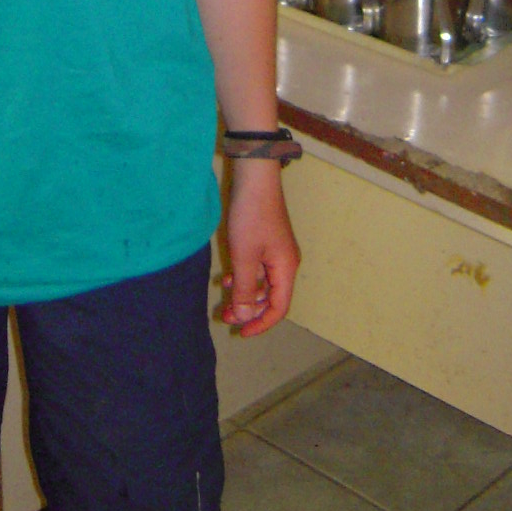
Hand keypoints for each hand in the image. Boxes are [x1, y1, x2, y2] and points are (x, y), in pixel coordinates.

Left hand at [222, 161, 300, 336]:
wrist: (255, 178)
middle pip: (271, 298)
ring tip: (225, 298)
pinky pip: (258, 268)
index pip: (279, 308)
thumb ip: (246, 289)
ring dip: (246, 293)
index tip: (241, 332)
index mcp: (286, 269)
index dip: (261, 323)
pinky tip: (229, 277)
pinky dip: (245, 277)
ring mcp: (277, 252)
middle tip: (226, 315)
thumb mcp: (245, 256)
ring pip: (263, 283)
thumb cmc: (251, 217)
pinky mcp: (267, 242)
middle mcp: (285, 263)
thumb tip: (246, 316)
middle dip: (250, 309)